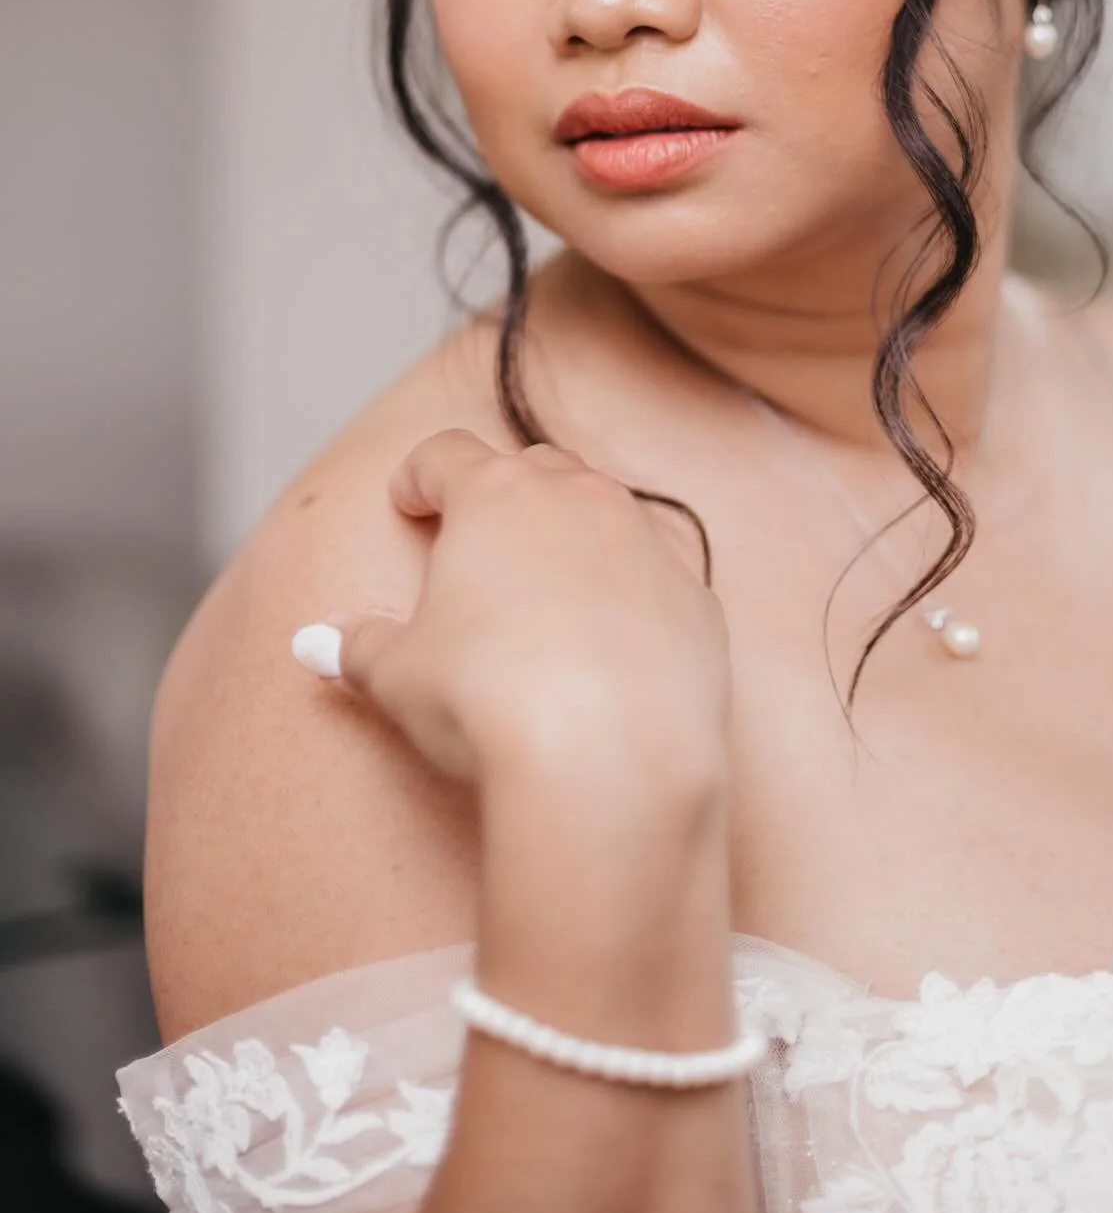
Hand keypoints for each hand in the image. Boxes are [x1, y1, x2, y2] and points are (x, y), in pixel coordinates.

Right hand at [296, 431, 731, 802]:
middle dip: (505, 493)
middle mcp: (579, 499)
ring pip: (608, 512)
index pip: (447, 454)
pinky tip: (610, 647)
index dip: (420, 475)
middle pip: (537, 467)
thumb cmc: (488, 702)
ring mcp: (647, 543)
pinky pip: (657, 578)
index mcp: (495, 495)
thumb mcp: (397, 676)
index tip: (408, 500)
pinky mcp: (697, 599)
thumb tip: (315, 642)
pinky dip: (631, 596)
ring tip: (546, 591)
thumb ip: (357, 648)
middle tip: (479, 538)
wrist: (610, 757)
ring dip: (576, 537)